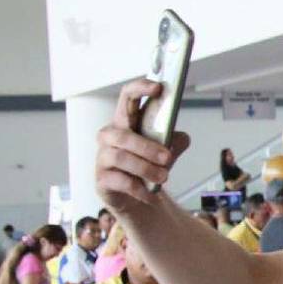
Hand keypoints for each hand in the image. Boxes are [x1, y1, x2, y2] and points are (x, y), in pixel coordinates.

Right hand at [95, 79, 190, 212]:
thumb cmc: (149, 165)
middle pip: (123, 134)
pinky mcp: (102, 179)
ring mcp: (102, 158)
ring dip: (145, 168)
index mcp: (126, 122)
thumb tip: (180, 138)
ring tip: (163, 177)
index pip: (127, 96)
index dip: (140, 89)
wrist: (140, 196)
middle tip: (167, 157)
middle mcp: (109, 136)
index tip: (158, 87)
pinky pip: (119, 181)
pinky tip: (151, 193)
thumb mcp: (167, 151)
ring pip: (120, 157)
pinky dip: (139, 188)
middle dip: (147, 146)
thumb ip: (175, 141)